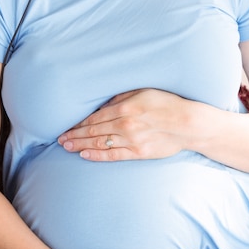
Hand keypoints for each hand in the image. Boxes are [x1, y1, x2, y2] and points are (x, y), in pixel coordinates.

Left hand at [58, 89, 189, 160]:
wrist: (188, 124)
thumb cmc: (166, 103)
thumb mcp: (142, 92)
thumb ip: (121, 98)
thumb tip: (103, 106)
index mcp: (124, 108)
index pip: (94, 118)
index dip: (78, 124)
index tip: (66, 126)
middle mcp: (124, 125)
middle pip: (93, 132)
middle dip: (74, 135)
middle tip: (60, 139)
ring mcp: (131, 141)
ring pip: (99, 144)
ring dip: (80, 146)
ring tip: (66, 147)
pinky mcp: (138, 152)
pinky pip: (113, 155)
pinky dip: (97, 156)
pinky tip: (84, 155)